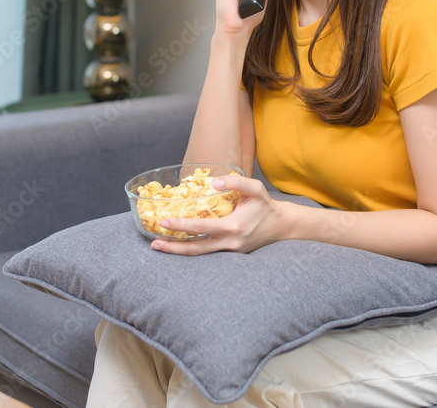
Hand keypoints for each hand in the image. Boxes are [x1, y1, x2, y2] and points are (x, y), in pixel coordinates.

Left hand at [150, 175, 286, 254]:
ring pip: (200, 254)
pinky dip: (192, 250)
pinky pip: (208, 253)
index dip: (181, 225)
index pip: (201, 227)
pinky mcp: (231, 254)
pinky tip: (179, 244)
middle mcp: (230, 243)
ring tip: (160, 246)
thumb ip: (235, 182)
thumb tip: (214, 183)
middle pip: (196, 249)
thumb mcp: (255, 189)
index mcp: (233, 227)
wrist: (281, 226)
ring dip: (179, 252)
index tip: (165, 221)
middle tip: (154, 242)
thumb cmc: (266, 205)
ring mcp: (230, 252)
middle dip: (173, 247)